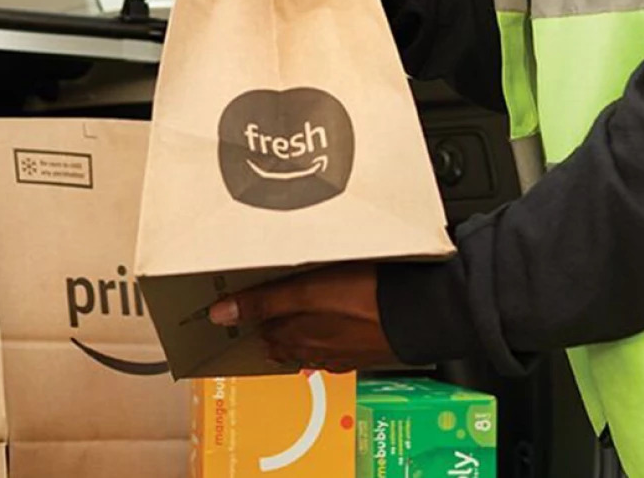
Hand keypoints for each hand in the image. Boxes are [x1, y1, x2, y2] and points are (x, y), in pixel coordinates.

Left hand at [208, 264, 397, 371]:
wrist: (423, 312)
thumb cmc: (367, 297)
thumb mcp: (306, 291)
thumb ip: (265, 302)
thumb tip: (220, 314)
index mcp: (299, 337)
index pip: (263, 330)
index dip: (252, 317)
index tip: (245, 306)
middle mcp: (318, 350)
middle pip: (286, 341)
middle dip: (273, 328)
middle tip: (264, 312)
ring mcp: (345, 352)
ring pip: (312, 344)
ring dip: (301, 332)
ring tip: (295, 317)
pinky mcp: (369, 347)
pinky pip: (339, 344)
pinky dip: (330, 335)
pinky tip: (337, 325)